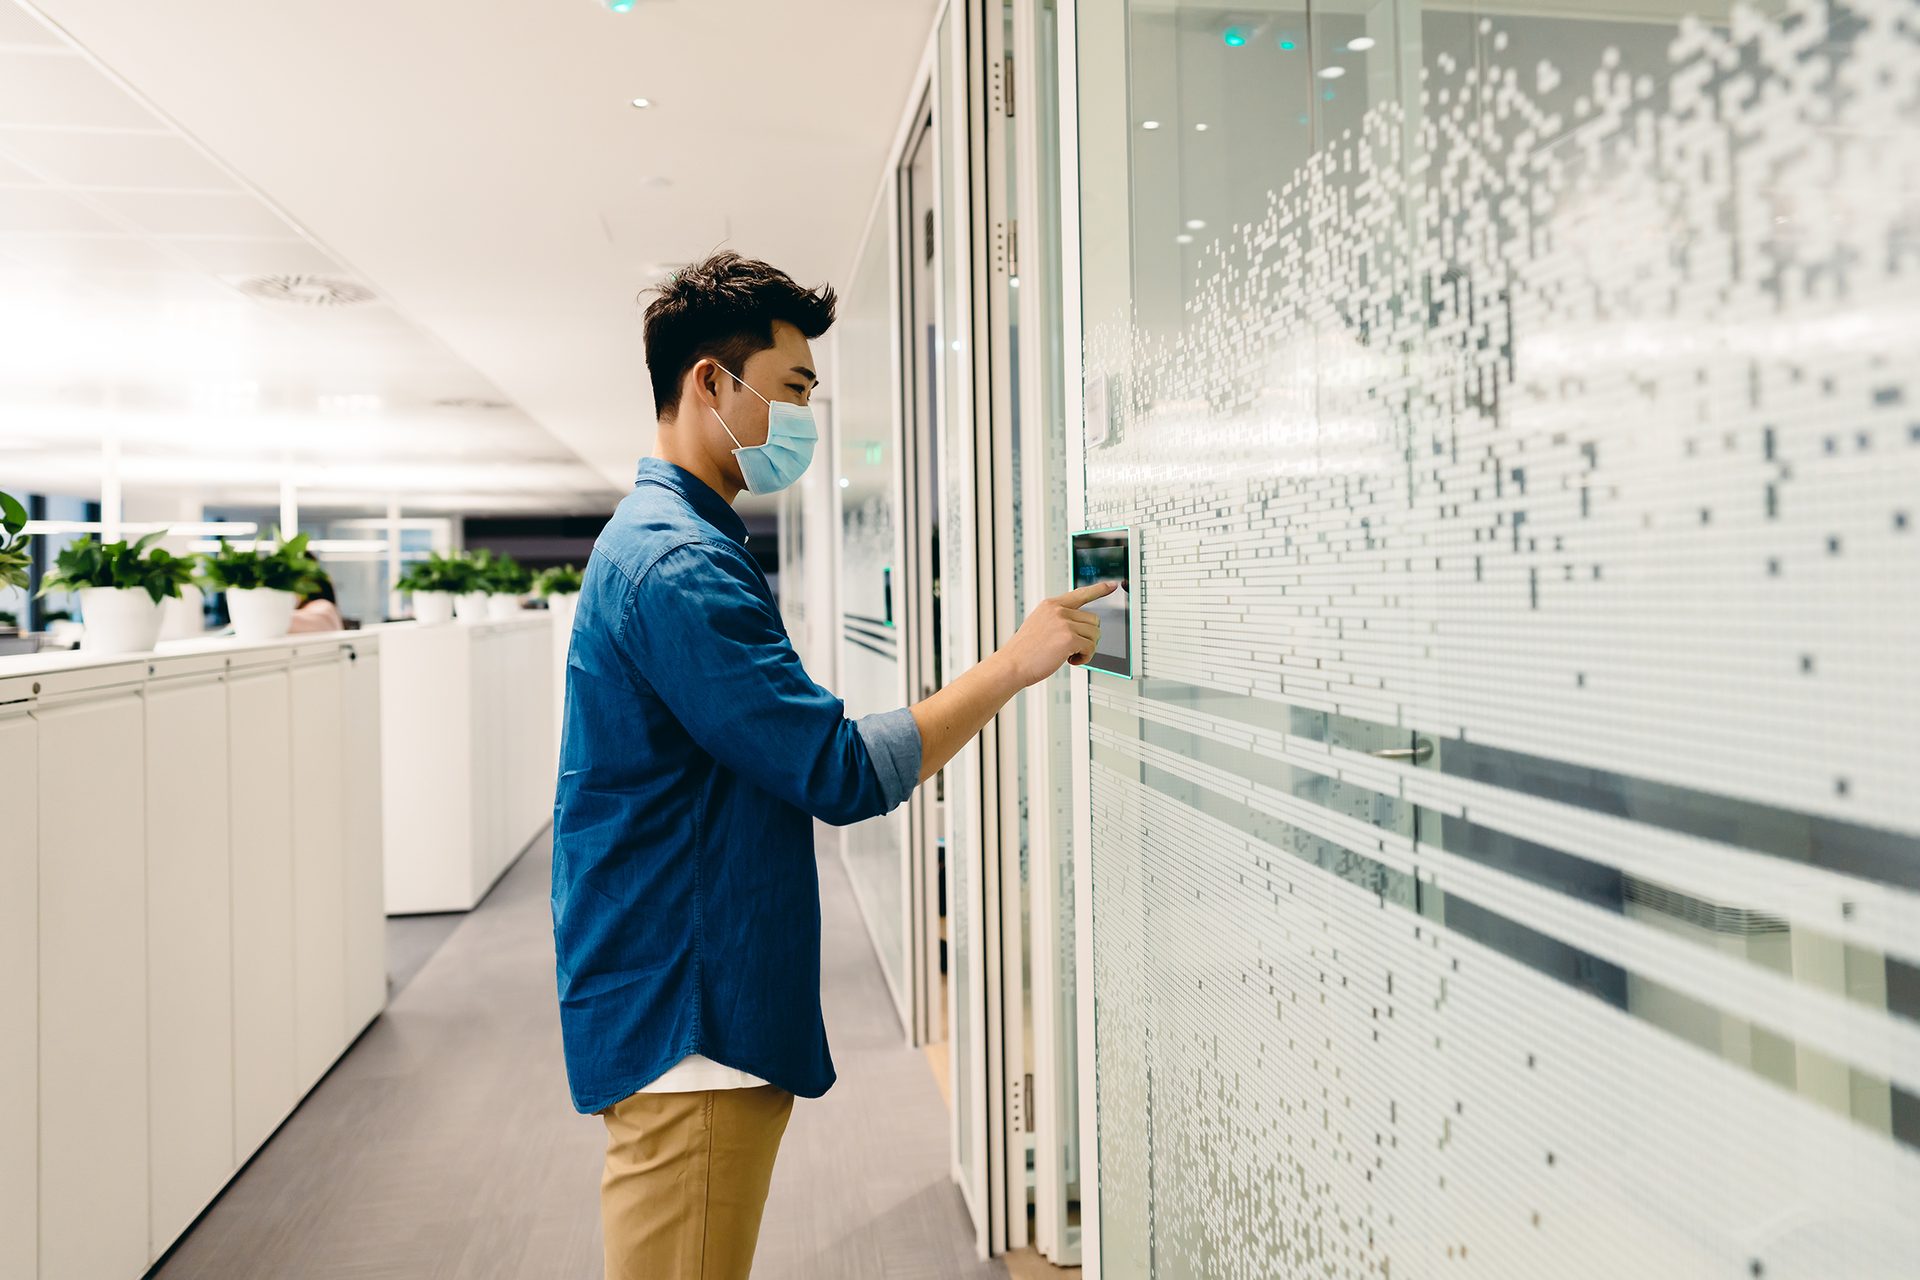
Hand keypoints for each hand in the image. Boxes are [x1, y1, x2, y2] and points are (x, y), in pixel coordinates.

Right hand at [995, 580, 1116, 687]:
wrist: (1012, 665)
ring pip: (1095, 634)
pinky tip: (1070, 661)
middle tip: (1073, 648)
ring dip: (1086, 648)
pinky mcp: (1069, 638)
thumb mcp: (1039, 625)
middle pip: (1094, 620)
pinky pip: (1091, 647)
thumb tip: (1080, 626)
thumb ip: (1057, 620)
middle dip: (1088, 636)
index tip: (1112, 585)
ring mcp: (1064, 623)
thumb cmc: (1024, 651)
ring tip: (1068, 655)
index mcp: (1051, 605)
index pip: (1080, 593)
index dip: (1099, 589)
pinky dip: (1085, 657)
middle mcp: (1058, 610)